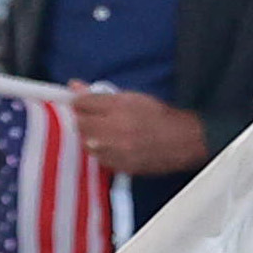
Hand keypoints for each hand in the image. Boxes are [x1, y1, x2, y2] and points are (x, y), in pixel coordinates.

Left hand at [68, 85, 208, 177]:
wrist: (178, 141)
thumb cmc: (156, 116)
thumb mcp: (130, 97)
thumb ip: (99, 94)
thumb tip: (74, 85)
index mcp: (118, 107)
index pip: (83, 103)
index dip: (78, 101)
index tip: (78, 101)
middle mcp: (114, 130)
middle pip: (80, 124)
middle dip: (83, 119)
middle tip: (95, 116)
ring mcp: (114, 151)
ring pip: (87, 143)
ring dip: (91, 136)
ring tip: (107, 131)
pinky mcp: (117, 166)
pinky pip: (97, 158)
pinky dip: (100, 151)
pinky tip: (114, 144)